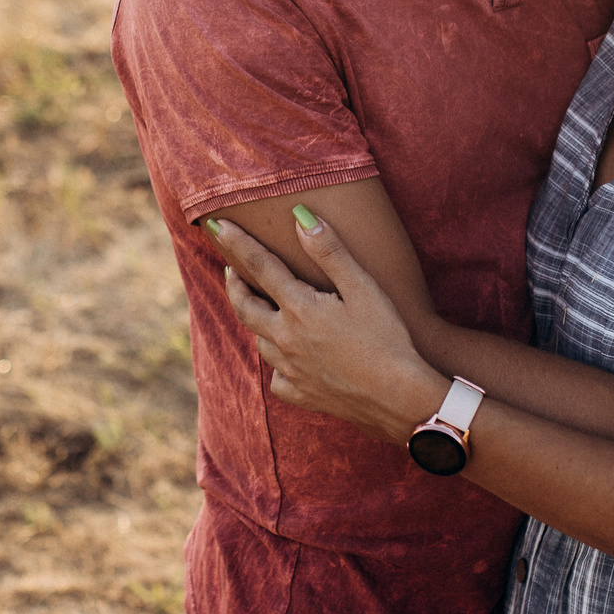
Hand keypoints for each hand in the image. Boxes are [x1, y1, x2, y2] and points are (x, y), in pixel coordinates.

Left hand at [207, 209, 446, 439]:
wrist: (398, 398)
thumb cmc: (386, 338)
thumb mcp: (363, 288)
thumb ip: (329, 252)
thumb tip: (300, 216)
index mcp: (299, 308)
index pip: (260, 266)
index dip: (237, 243)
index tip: (216, 226)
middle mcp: (285, 339)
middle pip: (245, 307)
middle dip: (234, 285)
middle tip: (231, 270)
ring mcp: (290, 370)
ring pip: (260, 341)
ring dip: (255, 321)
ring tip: (259, 309)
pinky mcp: (301, 394)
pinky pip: (277, 378)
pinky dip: (277, 365)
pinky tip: (286, 361)